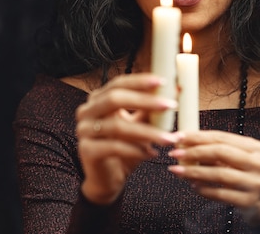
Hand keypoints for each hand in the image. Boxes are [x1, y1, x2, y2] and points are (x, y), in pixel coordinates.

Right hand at [75, 73, 178, 204]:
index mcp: (97, 100)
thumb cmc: (124, 149)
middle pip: (114, 99)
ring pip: (117, 126)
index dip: (139, 81)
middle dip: (144, 101)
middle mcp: (87, 112)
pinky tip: (152, 154)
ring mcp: (84, 131)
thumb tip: (175, 90)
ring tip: (168, 138)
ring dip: (147, 132)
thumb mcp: (139, 126)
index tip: (162, 82)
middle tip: (169, 105)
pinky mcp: (86, 150)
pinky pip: (114, 147)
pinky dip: (135, 150)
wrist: (107, 179)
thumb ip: (151, 109)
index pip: (117, 84)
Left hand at [167, 130, 259, 225]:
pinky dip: (204, 189)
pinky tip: (193, 186)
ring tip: (177, 170)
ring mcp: (256, 184)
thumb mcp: (240, 158)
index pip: (222, 137)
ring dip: (194, 171)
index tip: (178, 137)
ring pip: (219, 174)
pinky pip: (221, 194)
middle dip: (194, 152)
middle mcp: (259, 164)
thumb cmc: (248, 174)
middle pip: (220, 152)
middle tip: (174, 153)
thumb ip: (217, 150)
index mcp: (256, 147)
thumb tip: (184, 143)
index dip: (197, 136)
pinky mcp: (249, 202)